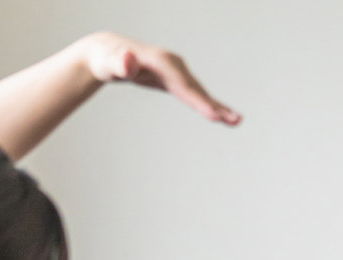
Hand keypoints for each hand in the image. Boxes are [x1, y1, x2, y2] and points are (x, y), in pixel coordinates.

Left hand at [81, 32, 240, 125]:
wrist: (108, 53)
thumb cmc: (107, 60)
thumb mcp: (109, 63)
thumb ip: (120, 63)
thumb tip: (127, 61)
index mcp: (162, 62)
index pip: (184, 85)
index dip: (198, 101)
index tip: (213, 116)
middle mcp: (174, 65)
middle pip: (197, 89)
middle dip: (215, 106)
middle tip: (235, 121)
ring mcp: (176, 71)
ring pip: (199, 92)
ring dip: (218, 108)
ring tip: (236, 122)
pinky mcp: (175, 79)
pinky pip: (194, 94)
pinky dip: (208, 105)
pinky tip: (220, 115)